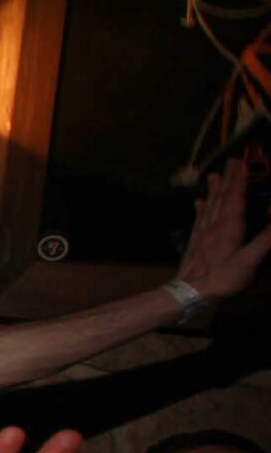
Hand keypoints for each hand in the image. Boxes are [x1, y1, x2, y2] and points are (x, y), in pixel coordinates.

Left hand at [176, 160, 270, 303]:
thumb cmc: (222, 277)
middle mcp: (213, 225)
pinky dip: (200, 207)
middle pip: (221, 197)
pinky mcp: (195, 241)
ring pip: (209, 205)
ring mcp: (202, 232)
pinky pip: (199, 218)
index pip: (234, 198)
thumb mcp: (249, 261)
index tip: (242, 163)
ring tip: (213, 175)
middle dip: (227, 178)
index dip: (238, 180)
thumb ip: (265, 241)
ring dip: (213, 189)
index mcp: (228, 227)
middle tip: (230, 161)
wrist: (190, 291)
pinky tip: (198, 202)